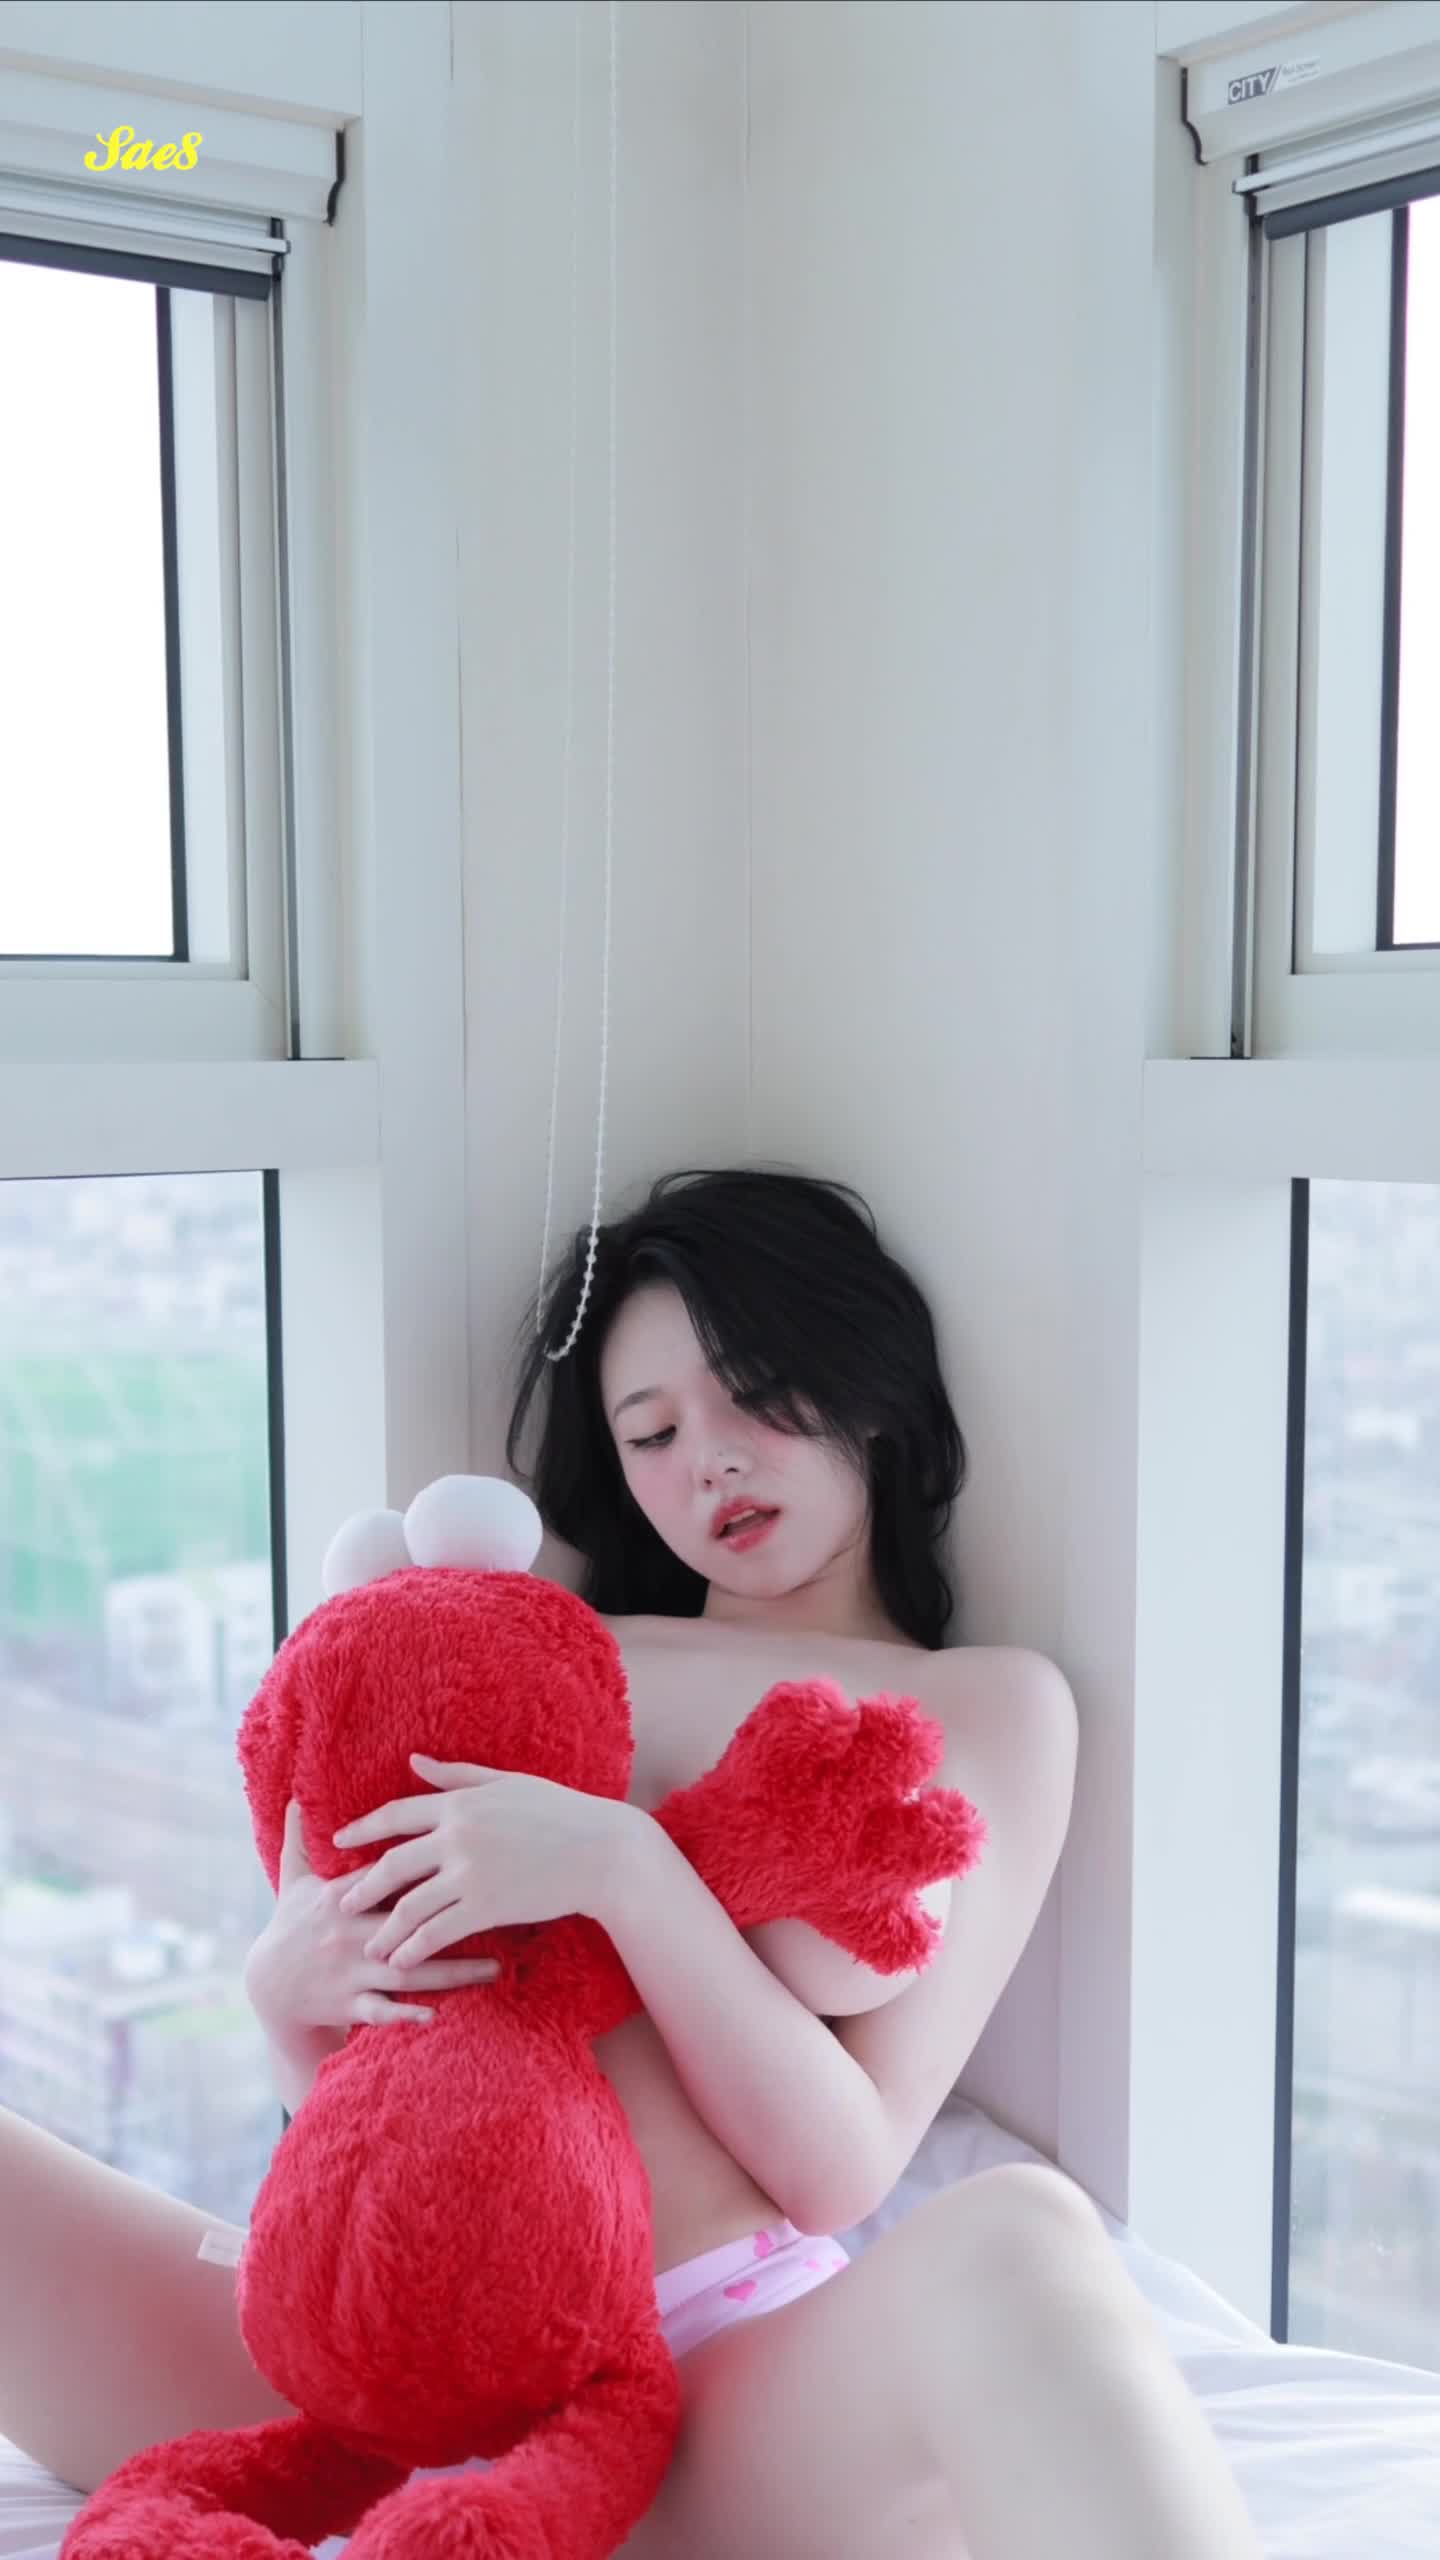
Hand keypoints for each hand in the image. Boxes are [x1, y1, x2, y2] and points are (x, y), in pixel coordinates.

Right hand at [242, 1798, 501, 2035]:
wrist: (268, 1985)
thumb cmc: (291, 1923)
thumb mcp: (293, 1878)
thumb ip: (301, 1836)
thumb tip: (295, 1796)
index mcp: (341, 1895)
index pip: (391, 1874)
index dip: (430, 1865)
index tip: (477, 1856)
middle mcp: (348, 1931)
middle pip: (409, 1922)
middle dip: (455, 1919)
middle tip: (506, 1914)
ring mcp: (350, 1970)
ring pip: (406, 1971)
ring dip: (452, 1973)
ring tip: (495, 1970)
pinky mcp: (348, 2004)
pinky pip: (382, 2011)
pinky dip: (406, 2014)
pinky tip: (437, 2013)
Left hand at [332, 1754, 635, 1965]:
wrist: (601, 1850)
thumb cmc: (558, 1812)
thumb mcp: (505, 1783)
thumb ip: (456, 1776)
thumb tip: (414, 1762)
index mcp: (460, 1802)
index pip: (397, 1815)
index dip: (362, 1828)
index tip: (338, 1842)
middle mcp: (457, 1836)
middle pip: (393, 1864)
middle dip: (362, 1887)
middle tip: (340, 1905)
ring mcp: (471, 1873)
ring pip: (410, 1906)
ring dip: (385, 1928)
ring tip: (370, 1945)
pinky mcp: (487, 1905)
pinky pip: (439, 1931)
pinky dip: (415, 1947)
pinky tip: (402, 1960)